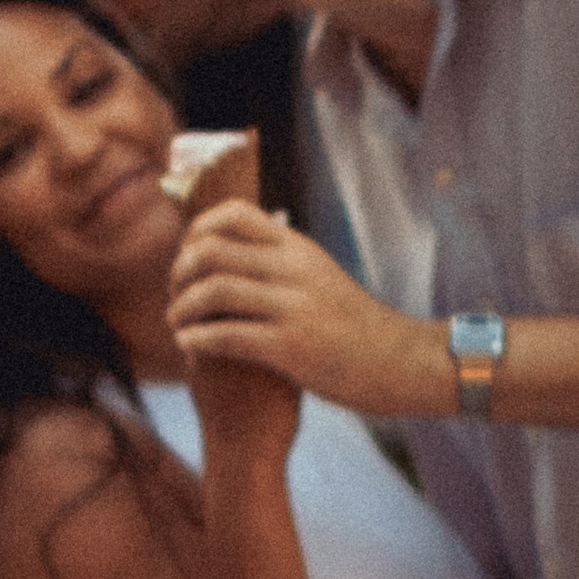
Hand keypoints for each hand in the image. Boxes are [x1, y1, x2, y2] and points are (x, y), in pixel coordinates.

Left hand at [168, 205, 445, 422]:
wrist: (401, 363)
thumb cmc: (356, 327)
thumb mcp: (321, 276)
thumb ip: (283, 262)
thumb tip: (241, 250)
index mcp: (298, 248)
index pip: (233, 214)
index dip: (197, 232)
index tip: (188, 259)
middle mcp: (294, 269)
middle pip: (211, 250)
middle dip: (179, 274)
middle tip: (176, 297)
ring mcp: (293, 307)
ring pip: (213, 291)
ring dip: (182, 310)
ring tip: (177, 326)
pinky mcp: (291, 347)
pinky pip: (226, 336)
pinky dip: (197, 341)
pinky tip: (190, 349)